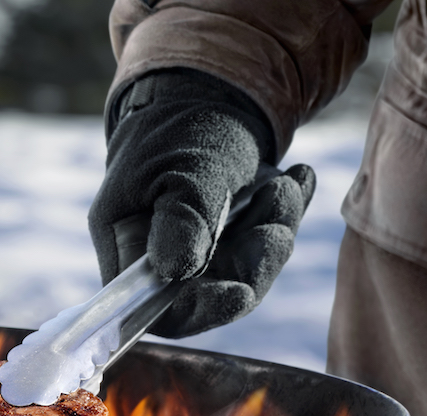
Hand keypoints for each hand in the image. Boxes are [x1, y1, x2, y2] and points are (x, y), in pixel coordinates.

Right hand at [88, 69, 315, 338]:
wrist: (200, 94)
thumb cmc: (179, 127)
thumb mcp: (183, 166)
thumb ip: (181, 217)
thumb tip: (176, 271)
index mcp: (127, 245)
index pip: (156, 307)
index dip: (200, 310)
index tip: (242, 290)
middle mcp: (160, 259)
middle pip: (212, 294)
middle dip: (257, 258)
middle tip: (280, 202)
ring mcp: (198, 253)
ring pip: (248, 272)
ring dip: (278, 229)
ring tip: (288, 182)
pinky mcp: (229, 242)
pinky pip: (265, 247)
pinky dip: (287, 215)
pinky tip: (299, 177)